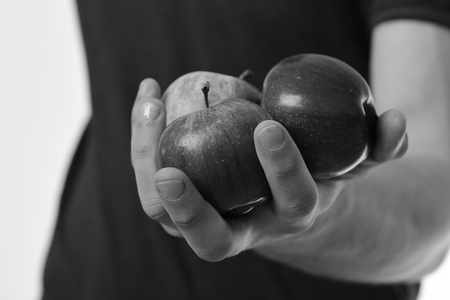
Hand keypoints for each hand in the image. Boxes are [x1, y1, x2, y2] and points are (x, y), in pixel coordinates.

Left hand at [131, 78, 407, 261]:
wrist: (281, 199)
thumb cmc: (316, 175)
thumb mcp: (350, 163)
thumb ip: (378, 146)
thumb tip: (394, 120)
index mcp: (290, 217)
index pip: (292, 202)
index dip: (283, 170)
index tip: (269, 126)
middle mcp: (245, 229)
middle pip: (210, 240)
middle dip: (190, 211)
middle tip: (170, 172)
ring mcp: (204, 220)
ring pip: (163, 211)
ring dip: (148, 160)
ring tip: (151, 102)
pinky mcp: (179, 201)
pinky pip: (153, 178)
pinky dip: (146, 139)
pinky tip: (150, 96)